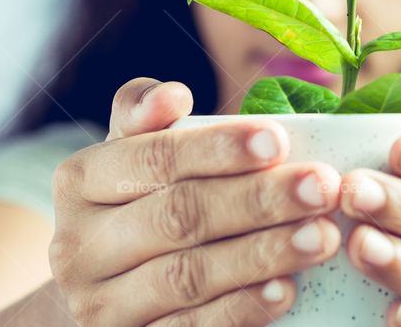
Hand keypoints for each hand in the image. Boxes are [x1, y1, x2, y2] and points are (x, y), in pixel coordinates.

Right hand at [48, 78, 342, 326]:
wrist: (103, 291)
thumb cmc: (136, 200)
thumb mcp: (132, 151)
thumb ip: (145, 114)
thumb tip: (173, 94)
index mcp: (79, 181)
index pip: (153, 158)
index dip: (216, 149)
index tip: (278, 140)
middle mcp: (78, 246)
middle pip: (178, 217)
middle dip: (257, 200)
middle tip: (321, 187)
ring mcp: (100, 305)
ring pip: (188, 276)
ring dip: (262, 254)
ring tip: (322, 235)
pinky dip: (241, 310)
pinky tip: (285, 290)